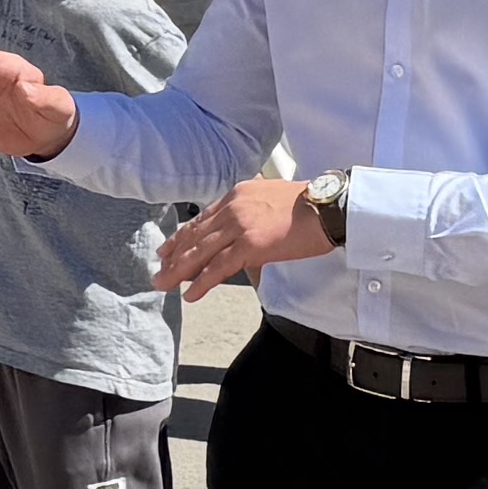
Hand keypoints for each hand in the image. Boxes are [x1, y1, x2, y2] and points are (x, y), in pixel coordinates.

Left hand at [158, 177, 335, 295]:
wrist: (330, 206)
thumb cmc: (308, 206)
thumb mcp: (269, 199)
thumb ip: (250, 213)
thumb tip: (240, 235)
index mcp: (237, 195)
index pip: (202, 219)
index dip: (182, 236)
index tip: (167, 249)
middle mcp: (233, 207)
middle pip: (195, 235)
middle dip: (174, 255)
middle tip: (158, 271)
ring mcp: (241, 226)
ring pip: (202, 252)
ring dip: (179, 270)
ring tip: (165, 284)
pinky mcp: (252, 245)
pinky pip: (220, 267)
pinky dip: (202, 282)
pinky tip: (191, 293)